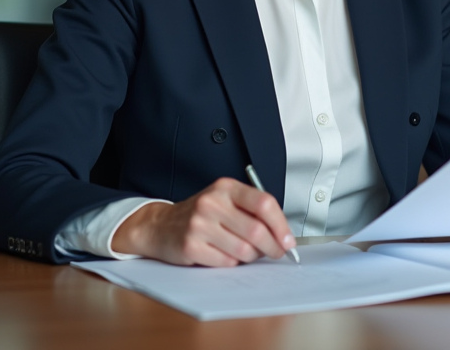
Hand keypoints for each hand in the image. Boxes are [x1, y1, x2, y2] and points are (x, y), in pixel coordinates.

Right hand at [112, 177, 297, 265]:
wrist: (160, 225)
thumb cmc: (201, 214)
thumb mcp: (226, 201)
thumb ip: (252, 211)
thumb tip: (283, 234)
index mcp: (226, 187)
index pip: (263, 203)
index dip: (281, 224)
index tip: (288, 239)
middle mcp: (212, 202)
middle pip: (256, 230)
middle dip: (272, 247)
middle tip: (276, 252)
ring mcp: (199, 224)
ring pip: (244, 249)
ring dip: (251, 256)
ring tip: (245, 251)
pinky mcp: (191, 245)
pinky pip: (226, 262)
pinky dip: (232, 262)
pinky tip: (224, 254)